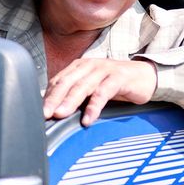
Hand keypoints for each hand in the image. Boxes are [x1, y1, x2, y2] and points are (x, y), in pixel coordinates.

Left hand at [43, 58, 157, 126]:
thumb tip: (53, 113)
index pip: (58, 81)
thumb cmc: (115, 84)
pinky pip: (103, 92)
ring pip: (83, 86)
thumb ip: (75, 96)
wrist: (145, 76)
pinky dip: (94, 107)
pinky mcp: (119, 77)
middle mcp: (90, 65)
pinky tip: (88, 119)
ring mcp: (104, 70)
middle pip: (67, 82)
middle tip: (44, 114)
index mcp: (80, 67)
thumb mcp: (92, 88)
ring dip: (70, 101)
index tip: (37, 113)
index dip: (47, 97)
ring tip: (60, 115)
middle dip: (54, 99)